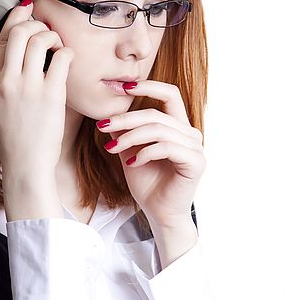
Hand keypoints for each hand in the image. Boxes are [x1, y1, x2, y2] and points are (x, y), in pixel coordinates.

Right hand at [0, 0, 71, 179]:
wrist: (26, 163)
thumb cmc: (18, 134)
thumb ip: (7, 76)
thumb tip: (23, 46)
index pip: (2, 38)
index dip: (16, 18)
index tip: (28, 10)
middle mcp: (4, 80)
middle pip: (20, 31)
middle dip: (38, 24)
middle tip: (49, 33)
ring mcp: (26, 87)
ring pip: (41, 39)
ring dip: (54, 37)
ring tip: (59, 48)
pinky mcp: (50, 94)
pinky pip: (63, 57)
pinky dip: (68, 53)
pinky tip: (69, 61)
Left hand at [97, 80, 204, 228]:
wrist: (159, 213)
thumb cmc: (148, 183)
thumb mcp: (131, 151)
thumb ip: (126, 131)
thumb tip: (107, 110)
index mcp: (179, 127)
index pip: (170, 95)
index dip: (149, 86)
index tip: (123, 87)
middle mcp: (191, 134)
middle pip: (156, 114)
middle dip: (126, 119)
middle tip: (103, 126)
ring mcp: (196, 148)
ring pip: (159, 130)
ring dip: (130, 138)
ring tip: (111, 149)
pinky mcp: (195, 162)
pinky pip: (166, 147)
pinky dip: (144, 152)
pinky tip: (132, 163)